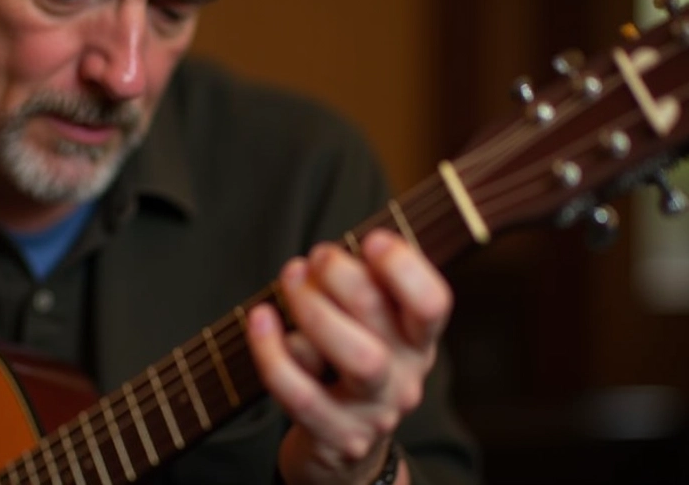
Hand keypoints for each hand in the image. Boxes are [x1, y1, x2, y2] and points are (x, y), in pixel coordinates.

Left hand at [246, 229, 451, 484]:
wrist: (339, 450)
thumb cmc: (344, 365)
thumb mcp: (365, 327)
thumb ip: (360, 289)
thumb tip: (331, 253)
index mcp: (417, 340)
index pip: (433, 303)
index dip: (405, 268)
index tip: (372, 240)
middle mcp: (405, 376)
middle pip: (384, 322)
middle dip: (342, 277)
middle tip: (315, 257)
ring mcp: (373, 410)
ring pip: (359, 358)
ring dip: (316, 310)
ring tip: (292, 279)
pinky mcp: (336, 435)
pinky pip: (301, 394)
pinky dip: (274, 351)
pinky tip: (259, 319)